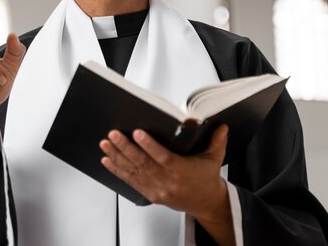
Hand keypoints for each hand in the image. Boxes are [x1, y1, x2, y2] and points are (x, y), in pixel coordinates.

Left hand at [99, 125, 228, 219]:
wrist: (204, 202)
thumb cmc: (206, 177)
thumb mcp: (215, 158)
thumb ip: (217, 140)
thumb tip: (221, 126)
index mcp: (182, 171)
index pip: (163, 157)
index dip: (149, 145)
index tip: (137, 132)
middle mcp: (168, 182)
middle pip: (143, 164)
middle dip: (126, 147)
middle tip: (114, 134)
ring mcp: (157, 189)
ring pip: (133, 172)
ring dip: (117, 157)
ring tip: (105, 143)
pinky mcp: (150, 194)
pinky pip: (130, 181)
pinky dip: (117, 170)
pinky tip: (107, 160)